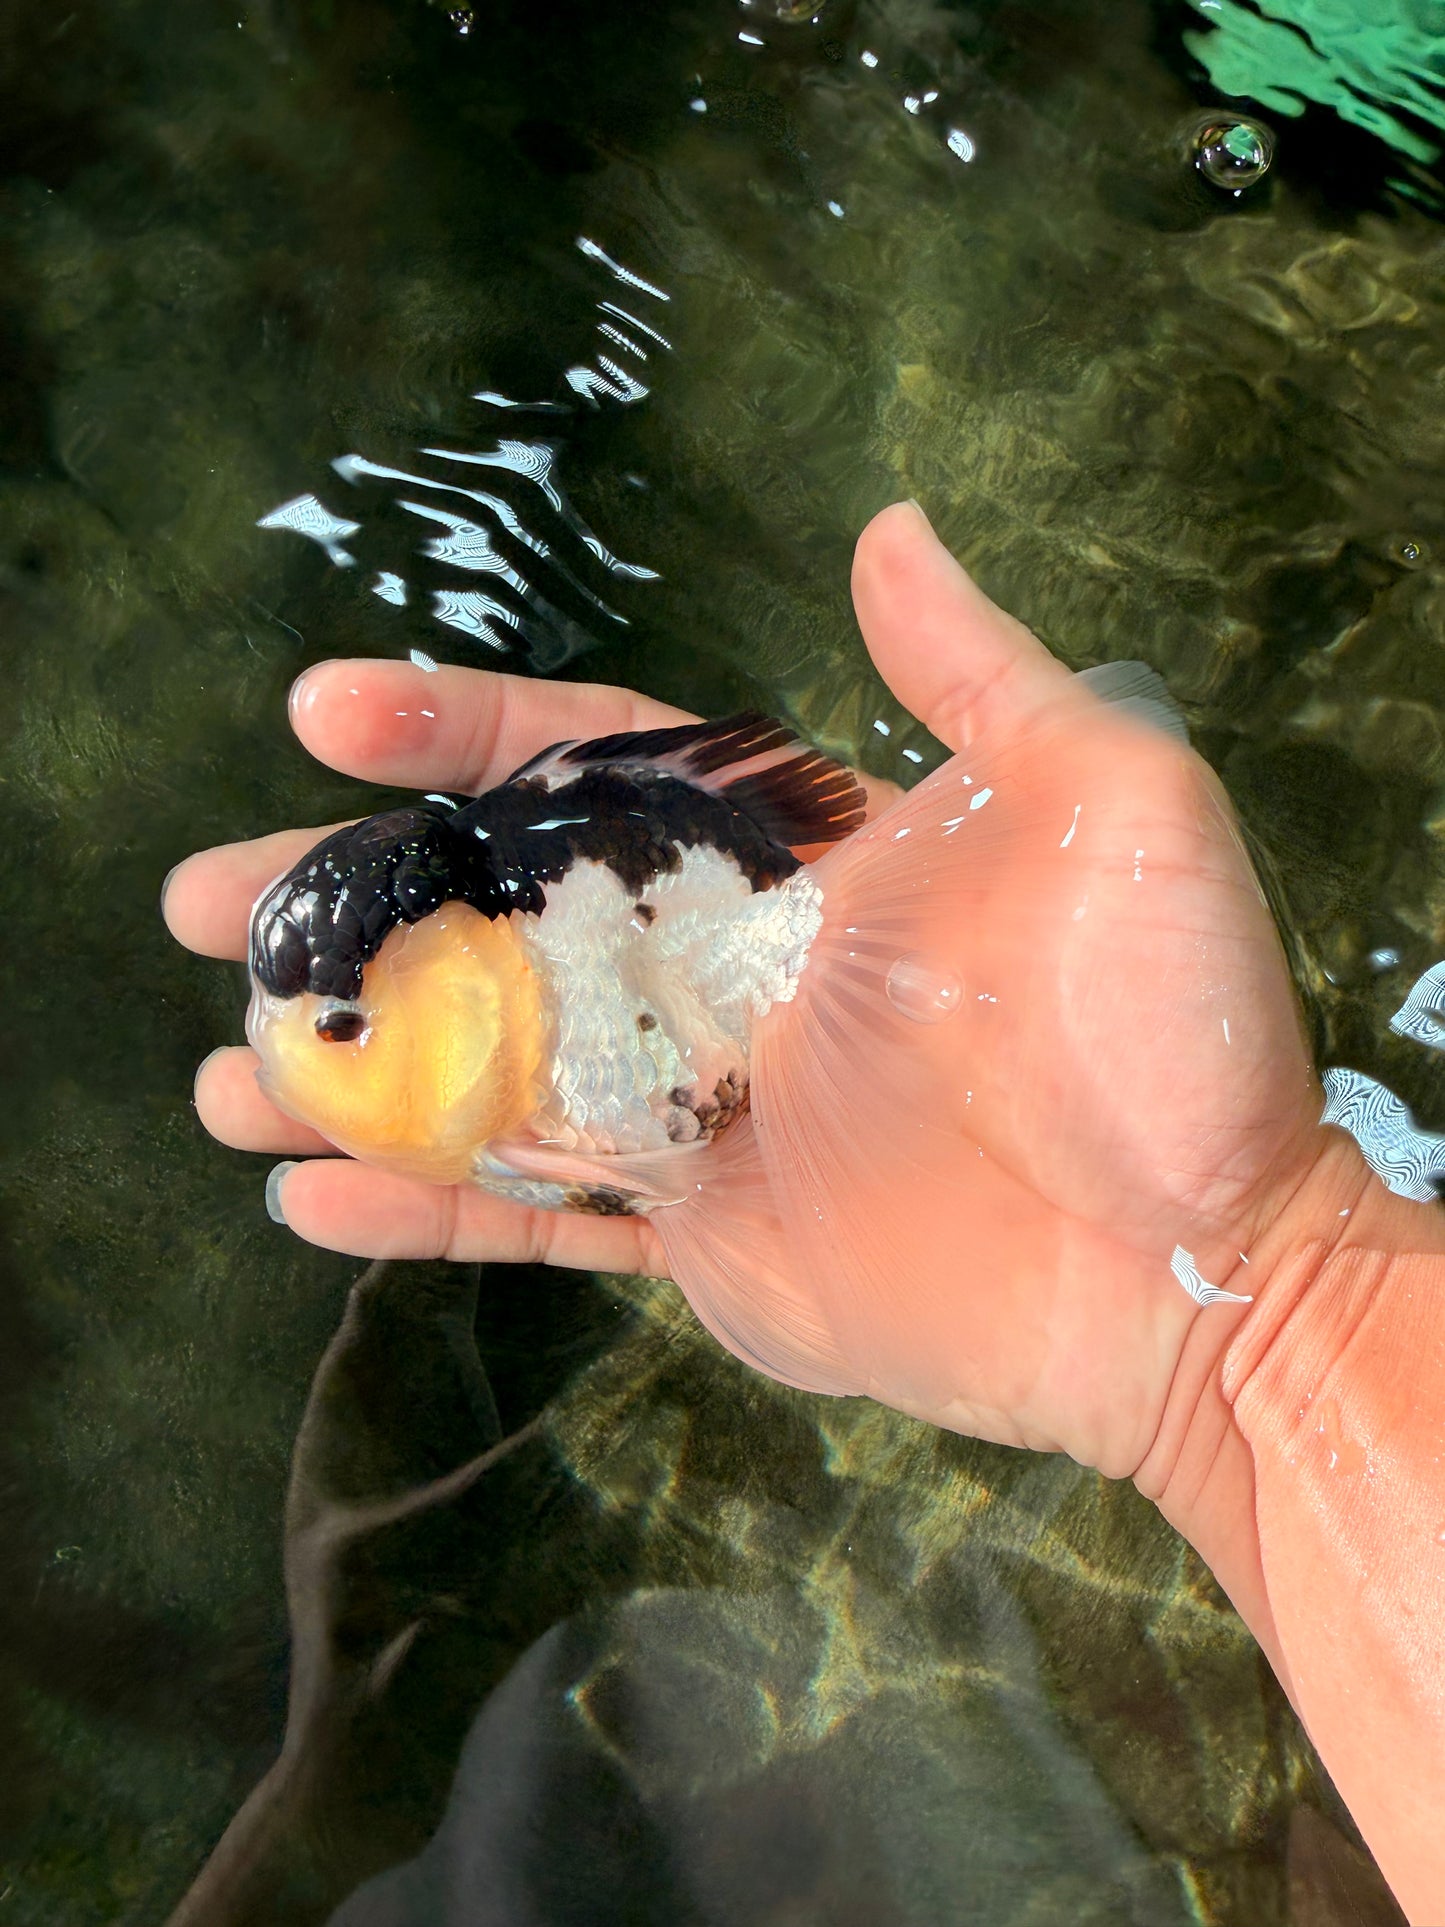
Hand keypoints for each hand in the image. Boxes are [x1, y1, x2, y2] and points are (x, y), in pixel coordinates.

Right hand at [165, 503, 1326, 1477]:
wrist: (1196, 1265)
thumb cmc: (1164, 1031)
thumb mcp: (1102, 807)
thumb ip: (975, 677)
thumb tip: (887, 525)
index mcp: (793, 856)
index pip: (590, 765)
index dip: (458, 734)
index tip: (325, 712)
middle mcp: (725, 969)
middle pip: (494, 916)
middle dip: (345, 901)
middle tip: (201, 899)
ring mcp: (701, 1108)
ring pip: (487, 1069)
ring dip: (350, 1065)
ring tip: (221, 1068)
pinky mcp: (702, 1233)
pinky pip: (536, 1215)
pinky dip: (423, 1206)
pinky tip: (305, 1199)